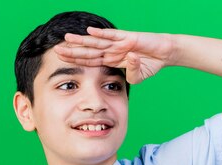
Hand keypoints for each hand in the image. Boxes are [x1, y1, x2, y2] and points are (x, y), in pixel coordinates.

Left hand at [53, 27, 176, 84]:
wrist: (165, 53)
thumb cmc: (150, 64)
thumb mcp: (137, 77)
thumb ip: (129, 75)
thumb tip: (125, 68)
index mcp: (111, 59)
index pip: (89, 60)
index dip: (76, 60)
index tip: (61, 60)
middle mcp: (112, 50)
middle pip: (89, 51)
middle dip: (73, 51)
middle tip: (56, 50)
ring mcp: (119, 42)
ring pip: (96, 42)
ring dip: (82, 41)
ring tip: (67, 38)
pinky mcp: (128, 37)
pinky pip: (113, 35)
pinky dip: (101, 33)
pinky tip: (89, 31)